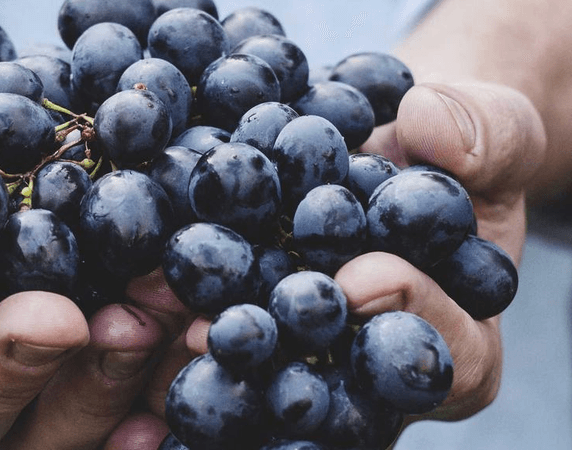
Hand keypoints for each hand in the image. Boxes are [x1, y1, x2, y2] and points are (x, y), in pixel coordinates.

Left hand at [104, 81, 546, 445]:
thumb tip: (430, 128)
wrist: (392, 148)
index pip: (446, 355)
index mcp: (457, 343)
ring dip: (209, 356)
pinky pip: (217, 334)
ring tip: (158, 331)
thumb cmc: (455, 151)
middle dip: (280, 359)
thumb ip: (484, 135)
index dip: (411, 318)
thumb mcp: (493, 132)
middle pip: (337, 390)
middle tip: (224, 335)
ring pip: (264, 375)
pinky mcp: (253, 326)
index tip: (365, 278)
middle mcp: (371, 367)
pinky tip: (133, 302)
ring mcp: (308, 355)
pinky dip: (178, 321)